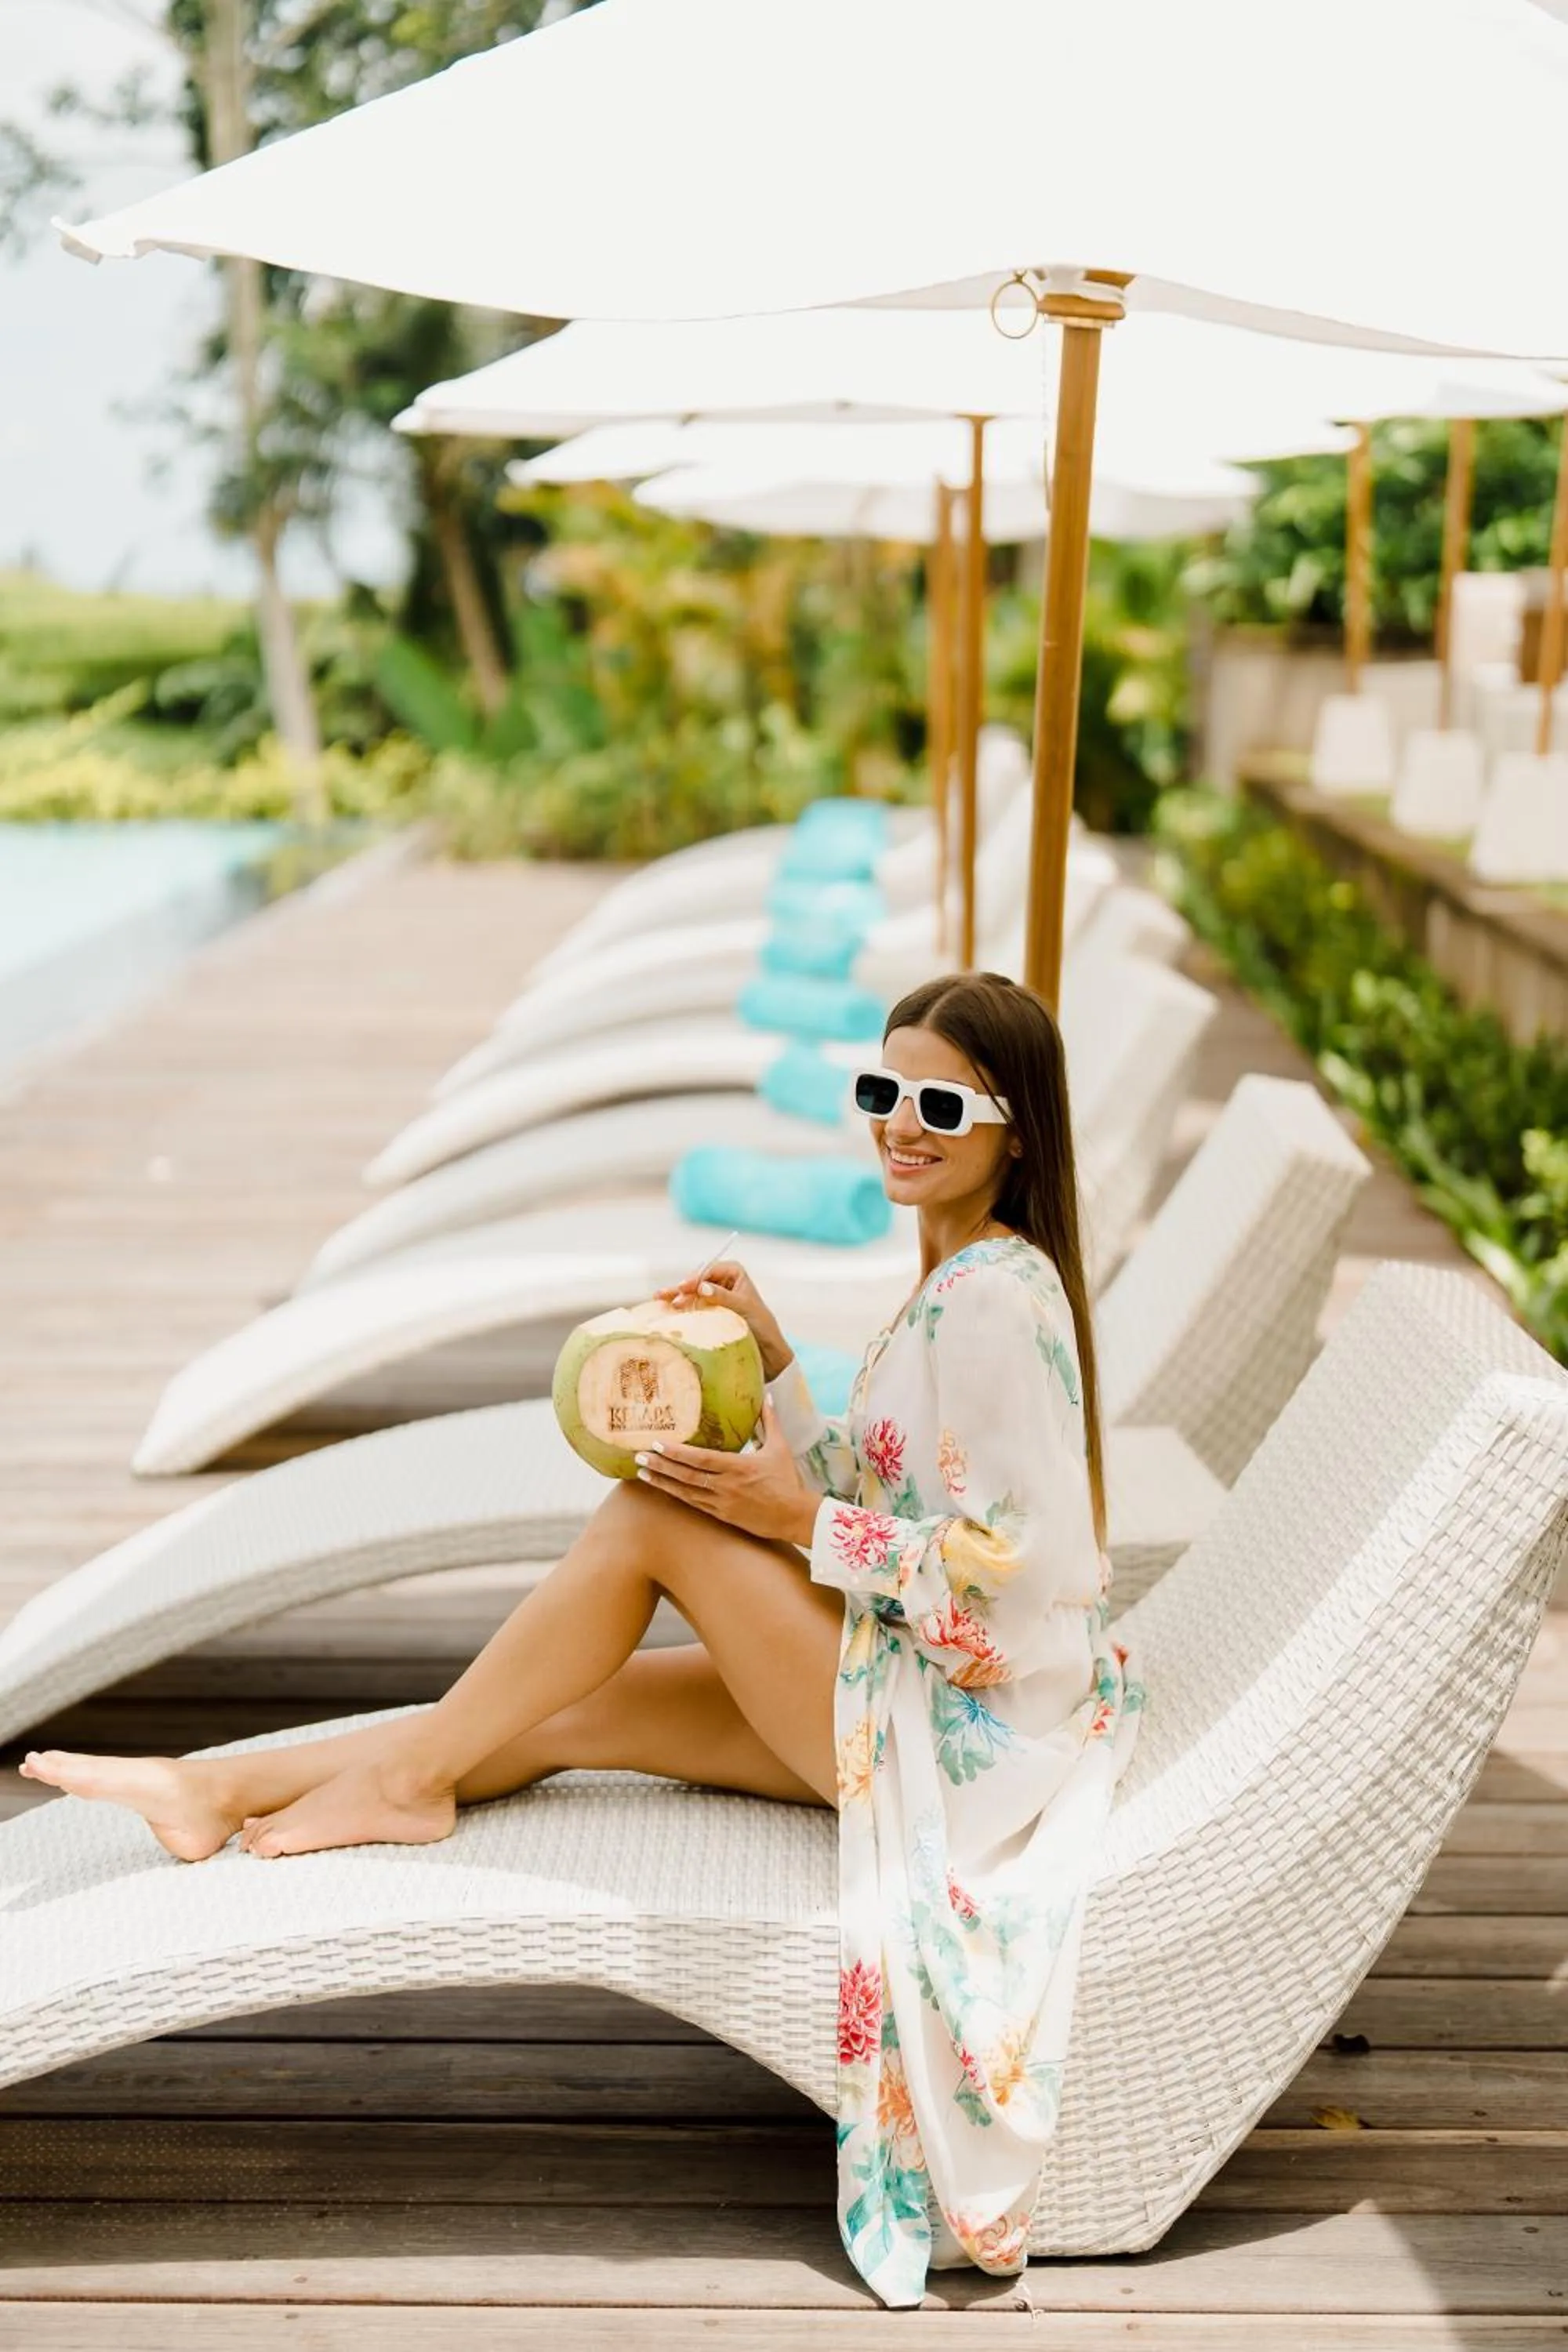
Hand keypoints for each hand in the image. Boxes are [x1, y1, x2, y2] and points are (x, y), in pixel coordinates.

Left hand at [633, 1397, 818, 1546]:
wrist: (795, 1516)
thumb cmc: (787, 1481)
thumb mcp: (780, 1448)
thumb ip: (769, 1421)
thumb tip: (766, 1396)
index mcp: (738, 1467)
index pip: (701, 1459)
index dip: (677, 1452)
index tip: (657, 1444)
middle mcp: (726, 1486)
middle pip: (687, 1475)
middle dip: (661, 1466)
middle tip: (638, 1457)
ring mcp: (722, 1504)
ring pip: (686, 1492)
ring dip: (663, 1482)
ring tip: (642, 1473)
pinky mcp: (722, 1516)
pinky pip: (694, 1505)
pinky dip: (677, 1496)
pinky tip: (663, 1489)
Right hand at [656, 1258, 793, 1383]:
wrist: (768, 1351)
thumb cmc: (762, 1325)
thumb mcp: (743, 1308)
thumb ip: (723, 1297)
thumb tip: (702, 1287)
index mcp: (733, 1272)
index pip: (708, 1271)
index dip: (694, 1278)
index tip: (683, 1288)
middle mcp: (723, 1281)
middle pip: (696, 1282)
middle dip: (680, 1289)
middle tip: (663, 1296)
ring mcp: (715, 1296)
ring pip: (692, 1294)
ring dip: (676, 1298)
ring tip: (659, 1300)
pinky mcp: (710, 1312)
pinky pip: (693, 1307)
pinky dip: (681, 1309)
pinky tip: (667, 1311)